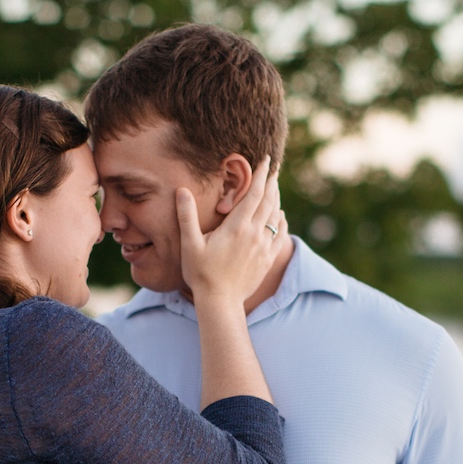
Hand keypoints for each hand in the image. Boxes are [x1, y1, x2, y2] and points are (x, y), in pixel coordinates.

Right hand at [177, 157, 283, 307]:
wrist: (221, 302)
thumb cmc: (201, 274)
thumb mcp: (190, 244)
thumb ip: (187, 216)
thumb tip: (182, 190)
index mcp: (237, 227)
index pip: (254, 193)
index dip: (261, 174)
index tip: (266, 160)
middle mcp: (254, 234)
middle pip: (268, 201)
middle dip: (271, 182)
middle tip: (273, 168)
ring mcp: (263, 247)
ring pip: (275, 216)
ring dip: (276, 199)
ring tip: (274, 187)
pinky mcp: (267, 259)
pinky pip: (280, 235)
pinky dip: (281, 221)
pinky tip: (280, 216)